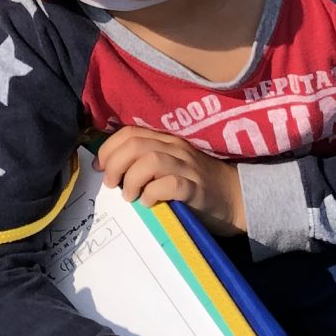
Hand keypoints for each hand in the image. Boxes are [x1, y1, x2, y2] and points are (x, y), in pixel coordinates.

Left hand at [96, 126, 242, 233]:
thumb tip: (108, 173)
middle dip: (114, 163)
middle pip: (135, 143)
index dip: (108, 148)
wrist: (235, 198)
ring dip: (132, 178)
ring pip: (150, 160)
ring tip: (130, 196)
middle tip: (112, 184)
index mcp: (166, 140)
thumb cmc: (195, 185)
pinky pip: (170, 184)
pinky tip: (149, 203)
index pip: (129, 132)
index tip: (100, 168)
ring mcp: (187, 167)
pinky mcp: (196, 188)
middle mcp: (176, 148)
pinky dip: (152, 193)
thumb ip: (145, 164)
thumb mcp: (169, 167)